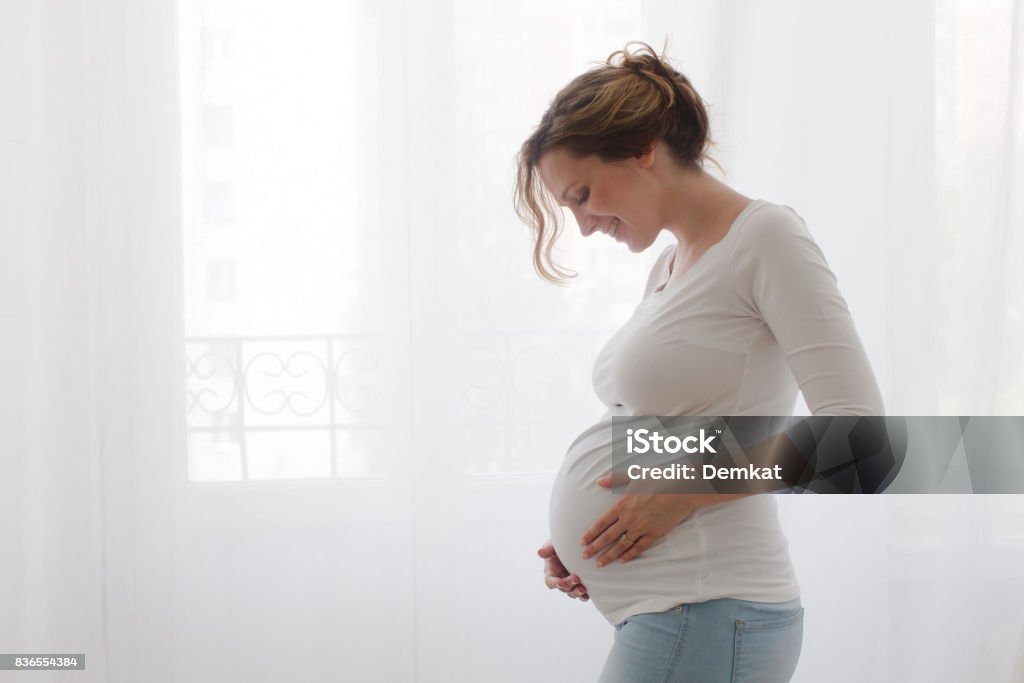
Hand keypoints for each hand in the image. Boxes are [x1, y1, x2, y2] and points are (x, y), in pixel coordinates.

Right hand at [537, 540, 588, 600]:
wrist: (574, 546)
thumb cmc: (560, 545)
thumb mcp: (554, 545)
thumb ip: (548, 548)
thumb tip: (540, 553)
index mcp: (551, 571)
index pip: (550, 581)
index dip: (555, 583)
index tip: (561, 582)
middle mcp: (559, 579)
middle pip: (562, 588)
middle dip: (569, 585)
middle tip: (577, 579)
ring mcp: (569, 583)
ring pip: (571, 593)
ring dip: (577, 593)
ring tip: (583, 589)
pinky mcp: (578, 584)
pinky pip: (580, 594)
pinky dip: (583, 596)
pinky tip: (587, 595)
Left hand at [580, 474, 745, 566]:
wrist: (683, 488)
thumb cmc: (659, 478)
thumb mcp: (634, 475)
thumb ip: (615, 479)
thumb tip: (599, 481)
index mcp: (622, 505)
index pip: (602, 523)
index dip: (591, 534)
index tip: (582, 542)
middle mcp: (629, 519)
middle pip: (608, 537)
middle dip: (595, 548)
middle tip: (584, 557)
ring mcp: (642, 528)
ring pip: (621, 545)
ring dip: (609, 556)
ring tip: (600, 564)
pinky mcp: (655, 534)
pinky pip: (639, 548)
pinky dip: (630, 555)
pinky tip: (622, 560)